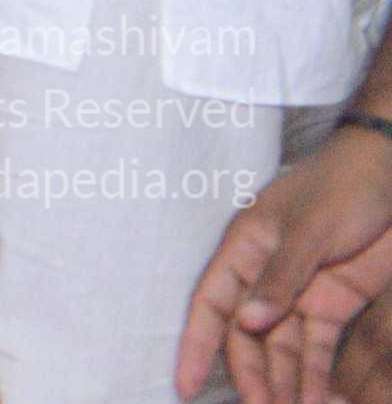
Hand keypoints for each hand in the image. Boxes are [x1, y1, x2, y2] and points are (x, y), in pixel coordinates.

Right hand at [181, 123, 391, 402]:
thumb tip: (247, 323)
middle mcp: (265, 276)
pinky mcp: (333, 305)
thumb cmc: (343, 187)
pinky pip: (320, 348)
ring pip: (282, 349)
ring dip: (285, 382)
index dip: (196, 344)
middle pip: (247, 337)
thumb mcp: (309, 228)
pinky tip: (320, 398)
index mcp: (245, 248)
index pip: (212, 304)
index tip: (185, 385)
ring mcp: (299, 293)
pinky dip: (318, 374)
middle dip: (252, 376)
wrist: (391, 175)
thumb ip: (280, 276)